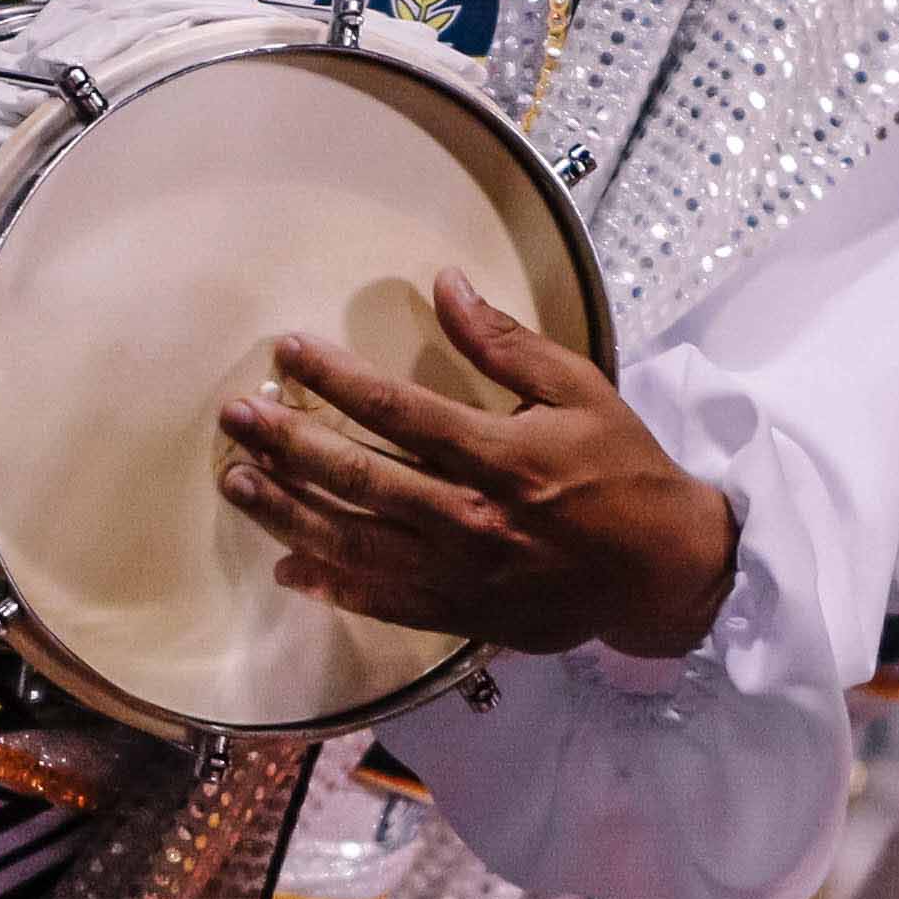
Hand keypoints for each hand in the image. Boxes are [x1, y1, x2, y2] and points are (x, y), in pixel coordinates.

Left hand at [220, 270, 744, 660]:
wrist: (663, 572)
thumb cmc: (625, 472)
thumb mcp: (581, 390)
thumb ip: (507, 342)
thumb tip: (446, 283)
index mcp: (500, 457)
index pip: (396, 409)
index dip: (334, 378)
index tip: (288, 351)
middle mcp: (469, 519)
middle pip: (357, 479)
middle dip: (286, 445)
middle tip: (235, 417)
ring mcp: (460, 574)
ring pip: (353, 543)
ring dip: (287, 513)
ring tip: (236, 484)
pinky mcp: (462, 615)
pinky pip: (383, 604)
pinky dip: (332, 588)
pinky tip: (289, 569)